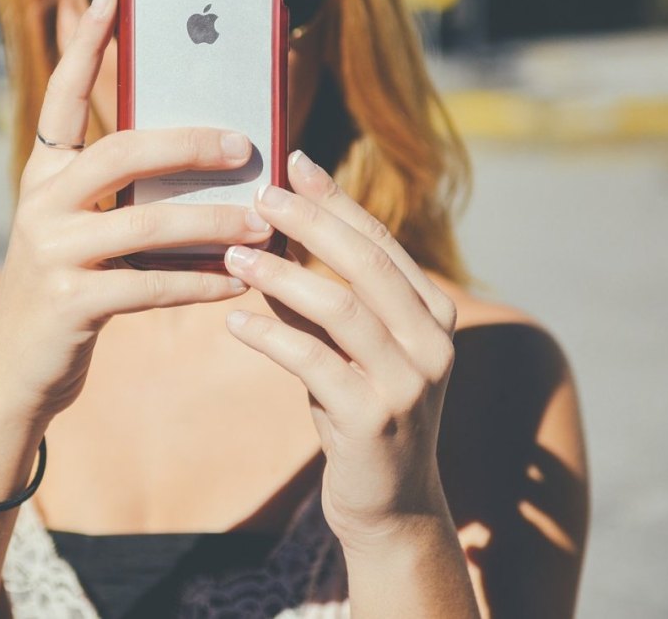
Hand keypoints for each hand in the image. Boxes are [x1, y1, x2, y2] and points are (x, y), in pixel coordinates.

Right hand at [0, 0, 270, 425]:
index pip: (63, 96)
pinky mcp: (69, 301)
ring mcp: (49, 251)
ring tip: (261, 221)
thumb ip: (127, 197)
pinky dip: (201, 282)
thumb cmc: (66, 289)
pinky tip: (237, 280)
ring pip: (147, 221)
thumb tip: (212, 166)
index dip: (86, 44)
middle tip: (245, 143)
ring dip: (214, 223)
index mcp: (43, 175)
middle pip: (121, 151)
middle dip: (190, 143)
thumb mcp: (83, 231)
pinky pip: (152, 285)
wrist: (15, 370)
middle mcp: (40, 202)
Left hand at [222, 149, 458, 553]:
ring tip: (234, 256)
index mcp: (433, 313)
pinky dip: (270, 336)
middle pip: (367, 262)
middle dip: (310, 221)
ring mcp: (409, 382)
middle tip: (259, 196)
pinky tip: (234, 323)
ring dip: (282, 275)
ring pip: (341, 307)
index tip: (293, 162)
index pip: (381, 240)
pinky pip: (314, 362)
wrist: (390, 504)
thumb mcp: (345, 347)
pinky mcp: (373, 419)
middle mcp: (433, 341)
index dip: (335, 198)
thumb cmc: (360, 411)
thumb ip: (318, 296)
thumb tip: (266, 236)